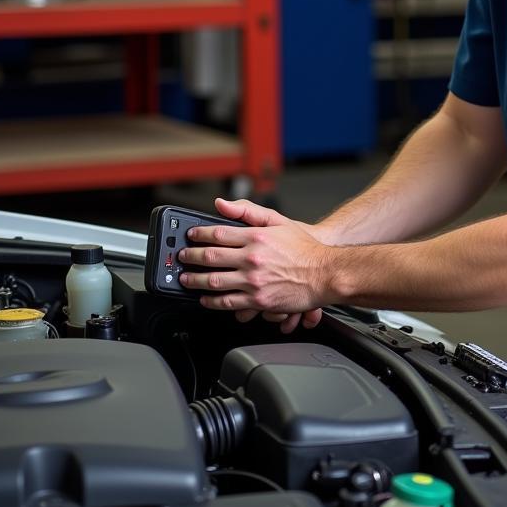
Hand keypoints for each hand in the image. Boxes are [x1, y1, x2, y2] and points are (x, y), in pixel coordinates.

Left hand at [178, 197, 331, 324]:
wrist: (324, 274)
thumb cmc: (304, 249)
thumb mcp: (278, 221)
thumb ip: (248, 211)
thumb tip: (223, 205)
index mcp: (255, 237)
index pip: (218, 233)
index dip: (199, 234)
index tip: (191, 236)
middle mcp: (252, 258)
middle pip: (210, 258)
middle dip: (190, 258)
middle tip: (182, 257)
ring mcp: (254, 281)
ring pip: (214, 282)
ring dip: (195, 281)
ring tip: (186, 279)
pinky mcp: (258, 301)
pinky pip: (228, 302)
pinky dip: (213, 301)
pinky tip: (206, 299)